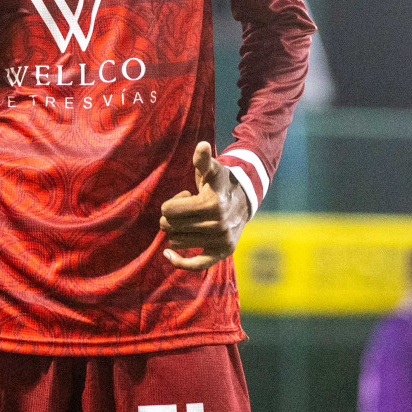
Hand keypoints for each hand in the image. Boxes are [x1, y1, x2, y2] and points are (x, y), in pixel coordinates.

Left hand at [159, 141, 250, 270]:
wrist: (244, 200)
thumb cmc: (220, 183)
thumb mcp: (212, 169)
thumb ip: (203, 160)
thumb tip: (202, 146)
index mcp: (212, 204)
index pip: (169, 210)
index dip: (172, 202)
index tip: (185, 196)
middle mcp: (218, 225)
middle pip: (170, 226)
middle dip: (172, 216)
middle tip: (188, 209)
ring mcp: (221, 240)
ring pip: (177, 241)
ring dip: (178, 231)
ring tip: (193, 220)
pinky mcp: (223, 252)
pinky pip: (195, 264)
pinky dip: (179, 262)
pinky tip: (168, 254)